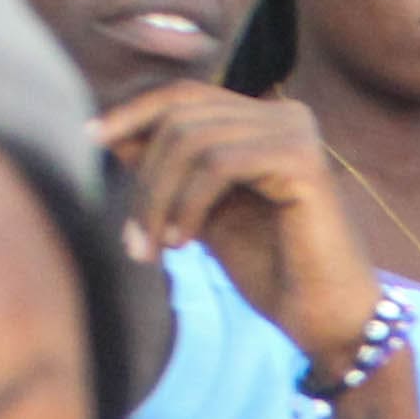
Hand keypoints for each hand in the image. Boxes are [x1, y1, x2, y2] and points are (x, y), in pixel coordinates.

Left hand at [102, 83, 385, 376]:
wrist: (327, 322)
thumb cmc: (272, 272)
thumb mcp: (203, 215)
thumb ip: (170, 175)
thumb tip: (112, 135)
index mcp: (264, 121)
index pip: (186, 97)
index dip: (135, 112)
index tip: (92, 137)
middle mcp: (285, 115)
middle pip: (182, 118)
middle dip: (144, 178)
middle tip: (133, 242)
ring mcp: (297, 133)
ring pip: (194, 140)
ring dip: (158, 199)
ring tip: (153, 250)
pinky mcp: (303, 161)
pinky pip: (220, 164)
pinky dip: (188, 204)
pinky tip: (183, 244)